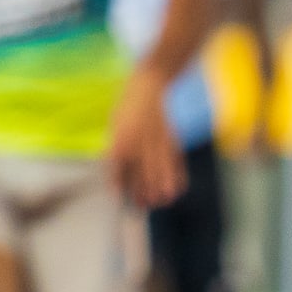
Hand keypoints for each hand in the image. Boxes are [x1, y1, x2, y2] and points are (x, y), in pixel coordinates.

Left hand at [110, 67, 185, 208]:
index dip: (116, 184)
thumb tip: (118, 176)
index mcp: (120, 140)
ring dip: (158, 189)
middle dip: (140, 193)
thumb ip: (117, 151)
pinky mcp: (170, 138)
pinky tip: (175, 189)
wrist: (148, 85)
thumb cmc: (128, 108)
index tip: (117, 197)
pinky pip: (174, 162)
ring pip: (158, 171)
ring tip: (159, 202)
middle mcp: (137, 142)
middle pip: (139, 174)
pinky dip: (176, 176)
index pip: (115, 168)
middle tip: (141, 206)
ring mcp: (155, 141)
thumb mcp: (115, 128)